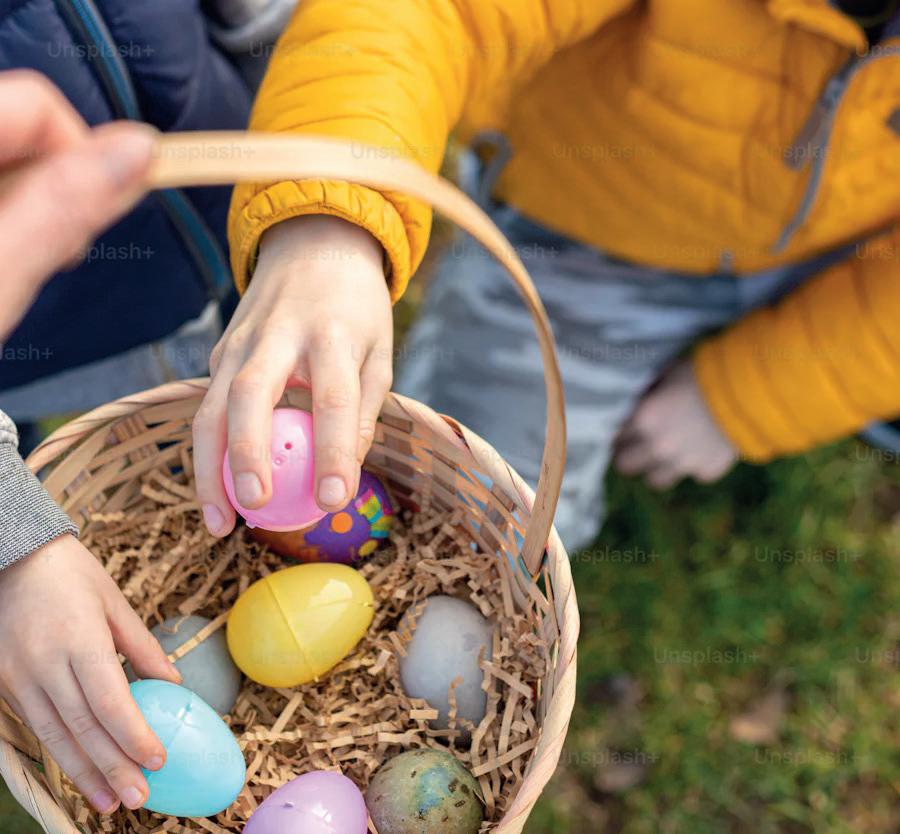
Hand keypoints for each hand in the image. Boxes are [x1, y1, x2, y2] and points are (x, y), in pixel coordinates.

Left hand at [0, 70, 153, 340]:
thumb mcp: (2, 276)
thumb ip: (66, 207)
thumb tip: (140, 152)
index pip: (36, 104)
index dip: (78, 155)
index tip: (88, 215)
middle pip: (26, 126)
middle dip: (58, 185)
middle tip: (52, 252)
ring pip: (17, 154)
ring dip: (37, 203)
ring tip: (25, 259)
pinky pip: (5, 178)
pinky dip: (16, 210)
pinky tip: (9, 249)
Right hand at [0, 536, 180, 813]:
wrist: (13, 557)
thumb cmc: (72, 574)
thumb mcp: (114, 601)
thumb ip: (142, 645)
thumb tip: (173, 684)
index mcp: (79, 639)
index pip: (109, 701)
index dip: (134, 735)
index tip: (158, 760)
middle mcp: (45, 663)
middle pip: (83, 727)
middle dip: (113, 767)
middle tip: (138, 800)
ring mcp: (18, 676)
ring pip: (55, 735)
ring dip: (84, 773)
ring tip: (110, 802)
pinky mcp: (3, 683)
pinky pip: (35, 726)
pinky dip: (60, 753)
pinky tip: (79, 773)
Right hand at [194, 215, 392, 536]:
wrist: (313, 241)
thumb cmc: (356, 307)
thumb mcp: (379, 350)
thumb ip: (365, 409)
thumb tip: (344, 473)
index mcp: (332, 334)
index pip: (333, 399)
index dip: (333, 452)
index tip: (332, 500)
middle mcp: (279, 334)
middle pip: (250, 396)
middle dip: (247, 455)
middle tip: (255, 507)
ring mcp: (241, 339)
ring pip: (211, 406)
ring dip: (208, 468)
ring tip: (217, 523)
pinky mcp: (221, 348)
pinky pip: (210, 404)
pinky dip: (211, 450)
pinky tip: (218, 491)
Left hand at [613, 359, 737, 488]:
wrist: (751, 391)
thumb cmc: (704, 373)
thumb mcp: (666, 373)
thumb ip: (645, 392)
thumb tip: (631, 400)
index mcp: (642, 419)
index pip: (613, 434)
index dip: (618, 431)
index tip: (623, 428)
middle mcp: (657, 446)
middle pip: (625, 465)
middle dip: (628, 455)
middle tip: (636, 446)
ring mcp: (682, 463)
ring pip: (654, 481)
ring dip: (657, 468)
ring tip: (666, 453)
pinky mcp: (707, 472)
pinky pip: (692, 475)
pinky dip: (694, 464)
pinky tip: (703, 446)